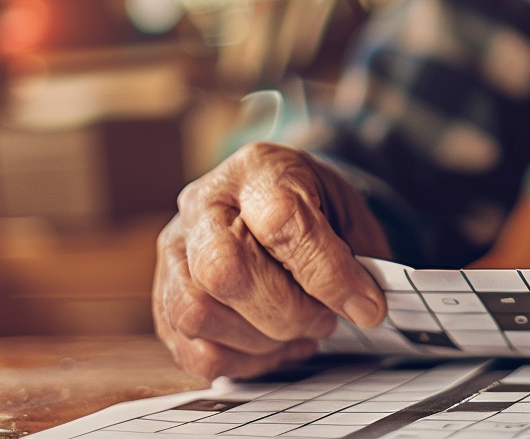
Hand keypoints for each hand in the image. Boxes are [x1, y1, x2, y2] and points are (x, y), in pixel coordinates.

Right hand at [154, 142, 393, 378]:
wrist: (275, 203)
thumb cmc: (312, 208)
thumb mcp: (346, 213)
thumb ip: (355, 257)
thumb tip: (362, 308)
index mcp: (257, 170)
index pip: (280, 221)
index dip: (327, 274)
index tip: (365, 305)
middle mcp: (202, 205)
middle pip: (224, 269)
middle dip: (288, 312)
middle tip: (324, 319)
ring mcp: (174, 251)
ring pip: (197, 312)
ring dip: (262, 340)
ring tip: (297, 331)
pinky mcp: (163, 298)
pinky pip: (190, 348)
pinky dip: (240, 360)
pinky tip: (270, 345)